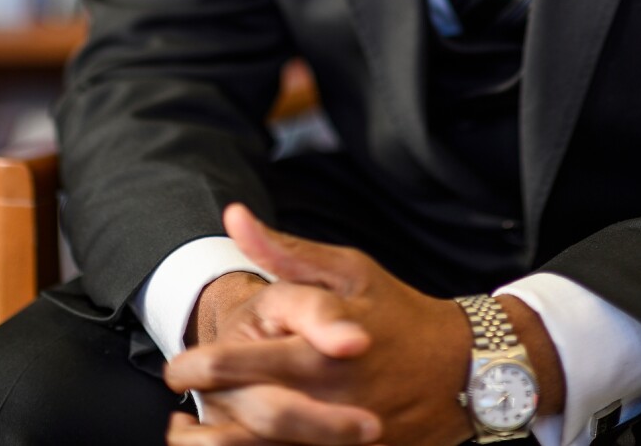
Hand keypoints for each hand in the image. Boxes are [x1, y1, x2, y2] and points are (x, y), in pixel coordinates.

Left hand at [164, 204, 474, 445]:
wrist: (464, 372)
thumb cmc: (399, 313)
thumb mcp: (349, 269)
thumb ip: (286, 251)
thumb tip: (234, 216)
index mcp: (321, 350)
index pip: (244, 363)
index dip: (201, 366)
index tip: (177, 367)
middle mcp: (326, 399)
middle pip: (248, 414)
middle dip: (205, 407)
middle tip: (176, 398)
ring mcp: (339, 438)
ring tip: (184, 439)